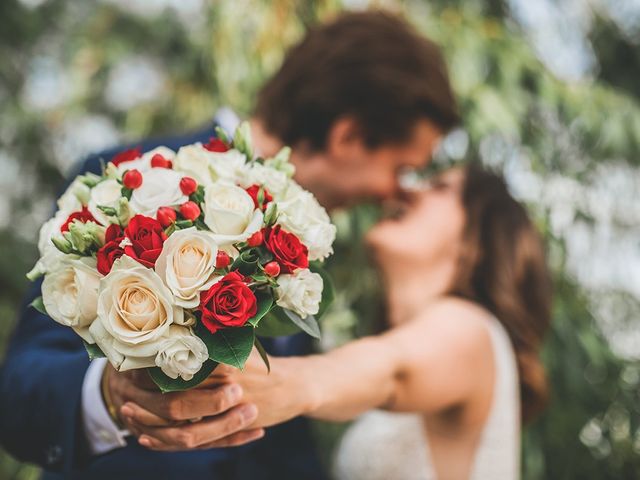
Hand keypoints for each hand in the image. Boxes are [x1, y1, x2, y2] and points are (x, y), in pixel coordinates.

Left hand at [121, 350, 318, 449]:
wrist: (296, 387)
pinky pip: (192, 440)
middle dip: (145, 397)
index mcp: (225, 360)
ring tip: (129, 412)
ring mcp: (228, 411)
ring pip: (180, 423)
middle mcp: (225, 386)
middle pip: (174, 397)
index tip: (129, 363)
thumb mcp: (238, 343)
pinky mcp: (230, 429)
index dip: (149, 368)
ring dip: (151, 420)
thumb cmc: (262, 362)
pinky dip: (166, 440)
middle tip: (123, 392)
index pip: (178, 366)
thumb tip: (172, 328)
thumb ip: (209, 339)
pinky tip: (148, 436)